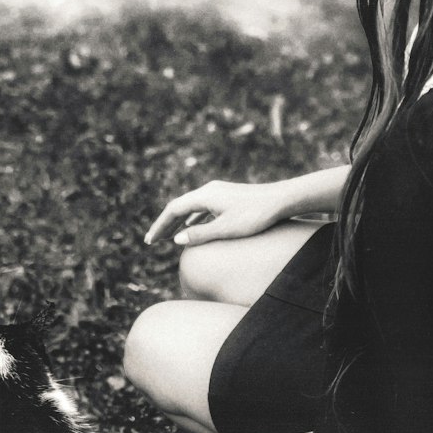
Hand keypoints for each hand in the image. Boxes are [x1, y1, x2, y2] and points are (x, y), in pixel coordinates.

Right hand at [144, 179, 287, 247]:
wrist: (282, 200)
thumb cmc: (256, 215)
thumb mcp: (227, 229)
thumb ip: (201, 235)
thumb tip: (176, 239)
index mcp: (205, 196)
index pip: (173, 210)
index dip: (160, 226)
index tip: (149, 241)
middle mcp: (209, 190)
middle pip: (179, 207)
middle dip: (165, 224)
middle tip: (152, 241)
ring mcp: (219, 192)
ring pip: (191, 207)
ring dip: (178, 222)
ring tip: (168, 237)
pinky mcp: (228, 197)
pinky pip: (202, 207)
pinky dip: (192, 218)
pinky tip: (191, 227)